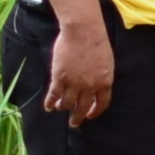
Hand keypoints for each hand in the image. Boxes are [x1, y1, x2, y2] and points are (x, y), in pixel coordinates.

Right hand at [41, 8, 117, 124]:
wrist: (83, 31)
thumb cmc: (96, 41)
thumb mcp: (107, 61)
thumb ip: (101, 75)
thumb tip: (97, 85)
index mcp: (105, 82)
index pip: (102, 103)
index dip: (95, 111)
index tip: (90, 115)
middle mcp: (90, 86)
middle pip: (83, 107)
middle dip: (78, 117)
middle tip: (74, 123)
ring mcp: (74, 83)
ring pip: (67, 103)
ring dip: (63, 108)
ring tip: (59, 109)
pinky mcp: (60, 78)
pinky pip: (54, 95)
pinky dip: (50, 103)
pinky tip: (48, 107)